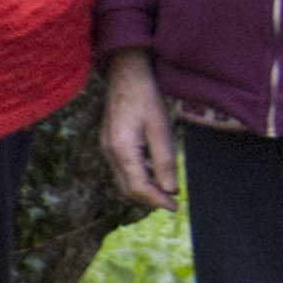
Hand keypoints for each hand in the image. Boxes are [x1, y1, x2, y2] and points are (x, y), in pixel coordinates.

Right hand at [99, 49, 177, 210]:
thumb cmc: (145, 97)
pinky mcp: (109, 144)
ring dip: (144, 190)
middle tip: (172, 202)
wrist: (125, 75)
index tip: (175, 207)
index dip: (157, 200)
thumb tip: (169, 190)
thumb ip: (164, 161)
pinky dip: (138, 177)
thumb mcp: (160, 128)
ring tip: (165, 191)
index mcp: (122, 149)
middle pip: (128, 188)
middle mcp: (110, 152)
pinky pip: (122, 169)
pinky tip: (153, 174)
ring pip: (124, 181)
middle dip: (150, 199)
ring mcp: (107, 148)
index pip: (139, 187)